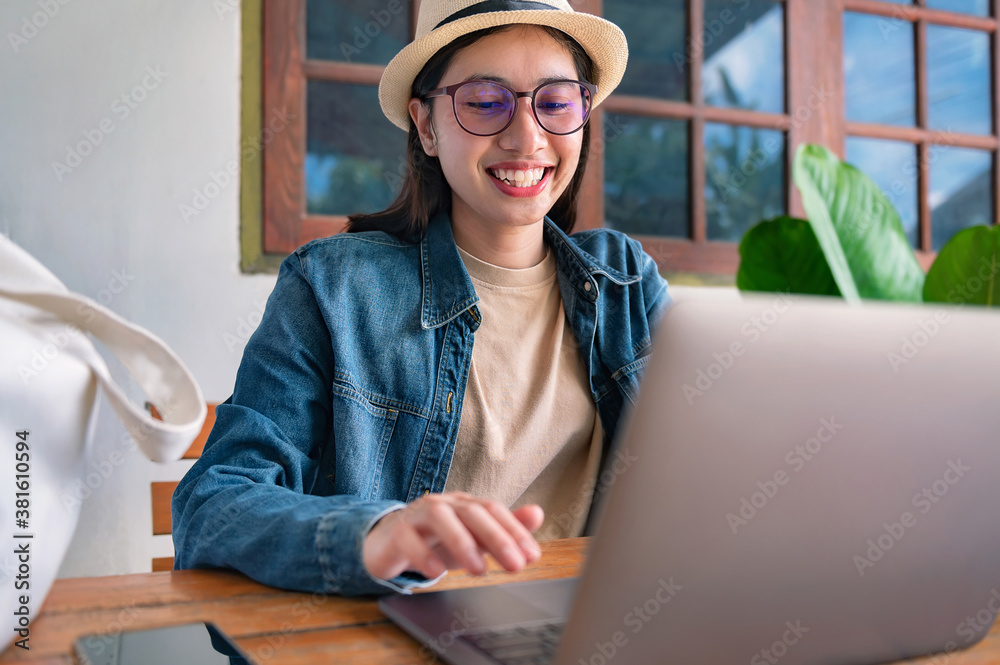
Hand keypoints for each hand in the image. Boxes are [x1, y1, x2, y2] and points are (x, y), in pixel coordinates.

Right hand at [362, 492, 543, 580]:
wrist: (388, 543)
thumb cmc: (436, 541)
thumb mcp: (472, 539)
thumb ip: (504, 529)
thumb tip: (537, 514)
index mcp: (464, 504)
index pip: (493, 510)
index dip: (515, 531)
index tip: (531, 555)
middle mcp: (443, 504)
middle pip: (472, 512)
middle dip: (497, 538)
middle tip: (515, 565)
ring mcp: (418, 515)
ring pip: (441, 519)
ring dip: (462, 543)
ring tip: (479, 570)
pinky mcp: (396, 532)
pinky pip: (408, 538)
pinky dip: (423, 555)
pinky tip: (436, 573)